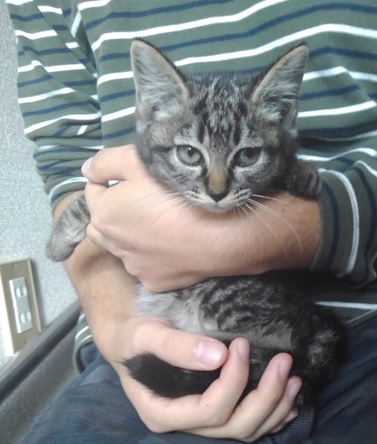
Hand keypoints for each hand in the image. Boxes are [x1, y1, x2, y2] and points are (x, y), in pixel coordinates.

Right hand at [60, 233, 300, 440]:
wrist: (132, 339)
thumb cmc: (135, 336)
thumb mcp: (146, 335)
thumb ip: (176, 346)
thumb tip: (217, 356)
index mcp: (163, 413)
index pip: (207, 410)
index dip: (232, 382)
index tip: (241, 345)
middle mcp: (185, 425)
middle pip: (233, 426)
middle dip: (265, 396)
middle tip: (284, 362)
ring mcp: (202, 424)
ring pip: (246, 430)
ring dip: (275, 407)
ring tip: (295, 379)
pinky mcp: (215, 415)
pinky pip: (249, 425)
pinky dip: (274, 416)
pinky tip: (292, 400)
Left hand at [82, 145, 320, 290]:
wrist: (222, 235)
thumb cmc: (179, 193)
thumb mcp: (139, 161)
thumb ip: (105, 163)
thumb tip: (87, 171)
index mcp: (103, 213)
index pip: (93, 190)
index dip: (112, 180)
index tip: (136, 178)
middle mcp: (112, 244)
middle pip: (104, 223)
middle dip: (115, 212)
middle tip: (144, 202)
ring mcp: (134, 267)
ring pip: (125, 247)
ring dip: (134, 236)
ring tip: (163, 224)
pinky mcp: (156, 282)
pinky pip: (147, 265)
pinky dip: (155, 256)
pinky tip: (174, 245)